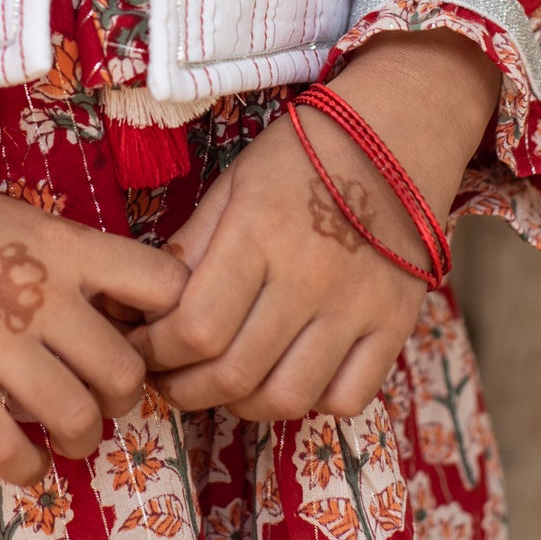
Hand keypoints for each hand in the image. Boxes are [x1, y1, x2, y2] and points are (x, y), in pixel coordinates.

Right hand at [0, 105, 187, 487]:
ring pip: (76, 416)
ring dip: (79, 439)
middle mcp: (37, 290)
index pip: (162, 285)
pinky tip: (21, 462)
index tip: (150, 343)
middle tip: (99, 402)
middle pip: (125, 372)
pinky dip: (26, 469)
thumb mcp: (21, 221)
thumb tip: (126, 319)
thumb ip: (73, 264)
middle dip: (120, 401)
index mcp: (63, 244)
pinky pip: (6, 447)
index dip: (171, 325)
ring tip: (66, 437)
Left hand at [133, 30, 498, 421]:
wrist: (399, 133)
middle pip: (234, 374)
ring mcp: (358, 307)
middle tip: (168, 378)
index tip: (143, 348)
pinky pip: (346, 398)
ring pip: (286, 399)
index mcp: (259, 233)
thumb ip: (191, 247)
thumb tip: (141, 307)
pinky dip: (309, 403)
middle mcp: (310, 277)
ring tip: (219, 384)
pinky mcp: (396, 325)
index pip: (195, 327)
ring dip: (239, 406)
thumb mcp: (234, 183)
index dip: (156, 352)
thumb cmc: (303, 155)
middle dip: (183, 388)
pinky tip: (285, 376)